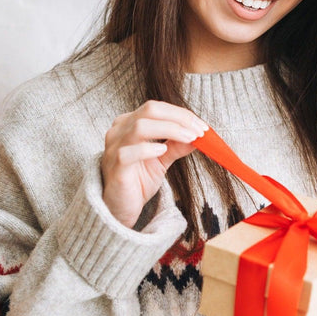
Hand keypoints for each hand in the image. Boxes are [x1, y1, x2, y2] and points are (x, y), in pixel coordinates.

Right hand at [101, 101, 208, 227]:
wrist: (120, 207)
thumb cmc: (137, 180)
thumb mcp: (162, 160)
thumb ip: (177, 146)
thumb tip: (198, 136)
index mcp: (129, 123)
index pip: (157, 108)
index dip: (182, 114)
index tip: (202, 126)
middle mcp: (119, 131)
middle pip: (150, 111)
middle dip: (179, 119)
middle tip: (199, 132)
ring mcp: (114, 147)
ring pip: (140, 127)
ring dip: (170, 130)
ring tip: (189, 139)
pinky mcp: (114, 167)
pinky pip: (128, 153)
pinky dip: (147, 149)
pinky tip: (162, 151)